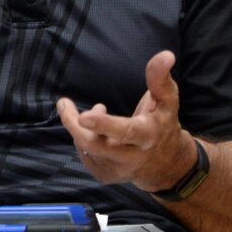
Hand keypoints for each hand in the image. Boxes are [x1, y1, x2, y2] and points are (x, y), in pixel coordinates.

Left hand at [57, 50, 196, 192]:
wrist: (166, 164)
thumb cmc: (163, 123)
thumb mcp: (167, 100)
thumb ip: (160, 78)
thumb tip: (166, 55)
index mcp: (148, 135)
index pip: (125, 132)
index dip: (103, 124)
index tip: (83, 115)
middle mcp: (132, 157)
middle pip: (95, 145)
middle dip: (73, 124)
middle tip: (64, 103)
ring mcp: (118, 170)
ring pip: (87, 148)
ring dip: (82, 127)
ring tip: (97, 110)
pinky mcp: (106, 176)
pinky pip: (84, 156)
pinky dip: (83, 139)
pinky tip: (94, 131)